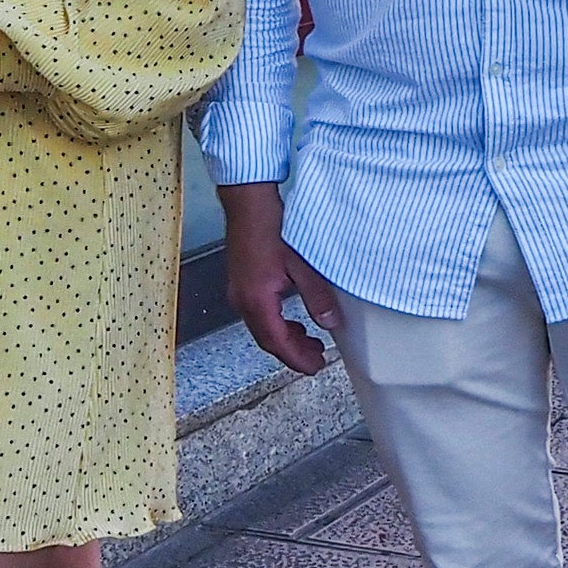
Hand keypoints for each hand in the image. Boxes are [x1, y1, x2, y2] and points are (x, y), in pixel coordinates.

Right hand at [218, 181, 351, 375]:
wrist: (248, 201)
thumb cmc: (271, 226)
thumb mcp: (303, 264)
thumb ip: (317, 296)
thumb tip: (329, 322)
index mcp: (257, 300)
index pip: (277, 342)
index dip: (297, 359)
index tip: (315, 367)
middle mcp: (242, 300)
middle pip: (267, 340)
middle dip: (292, 353)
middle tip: (316, 358)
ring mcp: (238, 291)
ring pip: (261, 328)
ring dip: (284, 338)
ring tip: (309, 341)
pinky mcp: (240, 281)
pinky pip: (257, 314)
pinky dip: (275, 323)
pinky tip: (290, 318)